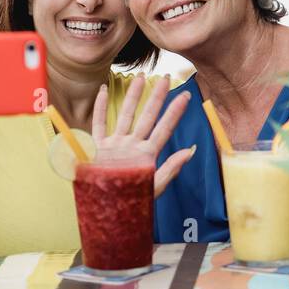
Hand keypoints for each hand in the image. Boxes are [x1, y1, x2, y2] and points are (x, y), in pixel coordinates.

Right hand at [91, 74, 194, 198]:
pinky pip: (98, 124)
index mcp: (147, 155)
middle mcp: (132, 146)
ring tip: (141, 77)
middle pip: (147, 116)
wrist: (104, 211)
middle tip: (165, 77)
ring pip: (124, 115)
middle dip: (156, 97)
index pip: (164, 128)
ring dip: (132, 96)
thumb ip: (171, 168)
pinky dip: (99, 107)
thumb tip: (191, 151)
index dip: (175, 112)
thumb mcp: (154, 187)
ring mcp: (115, 145)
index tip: (186, 96)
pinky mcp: (98, 149)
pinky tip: (102, 90)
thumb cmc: (131, 203)